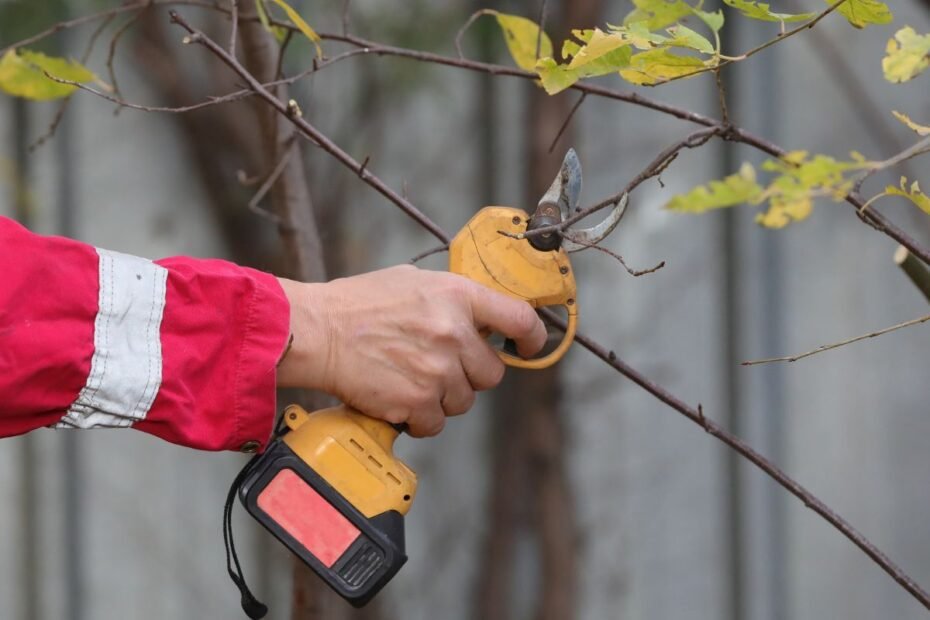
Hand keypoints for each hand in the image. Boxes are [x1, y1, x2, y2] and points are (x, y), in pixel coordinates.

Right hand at [276, 265, 546, 436]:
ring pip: (463, 401)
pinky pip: (436, 422)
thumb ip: (452, 299)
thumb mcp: (413, 282)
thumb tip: (479, 318)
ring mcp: (438, 370)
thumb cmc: (359, 304)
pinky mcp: (418, 402)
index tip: (529, 348)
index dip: (533, 338)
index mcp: (458, 296)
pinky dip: (419, 418)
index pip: (520, 318)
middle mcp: (454, 333)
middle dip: (469, 374)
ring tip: (408, 378)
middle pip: (491, 373)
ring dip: (442, 397)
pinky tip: (398, 397)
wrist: (318, 332)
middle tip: (438, 366)